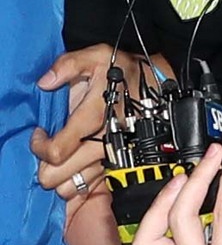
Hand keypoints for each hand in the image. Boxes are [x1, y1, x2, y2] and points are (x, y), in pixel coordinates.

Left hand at [31, 44, 139, 213]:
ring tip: (60, 158)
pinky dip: (77, 183)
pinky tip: (73, 167)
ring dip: (60, 176)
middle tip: (47, 149)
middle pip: (59, 176)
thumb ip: (68, 65)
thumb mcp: (98, 57)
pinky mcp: (117, 164)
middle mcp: (103, 142)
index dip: (39, 146)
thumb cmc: (126, 73)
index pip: (56, 151)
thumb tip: (45, 82)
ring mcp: (111, 156)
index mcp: (94, 116)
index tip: (39, 134)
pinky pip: (90, 187)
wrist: (159, 88)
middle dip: (45, 166)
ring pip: (73, 186)